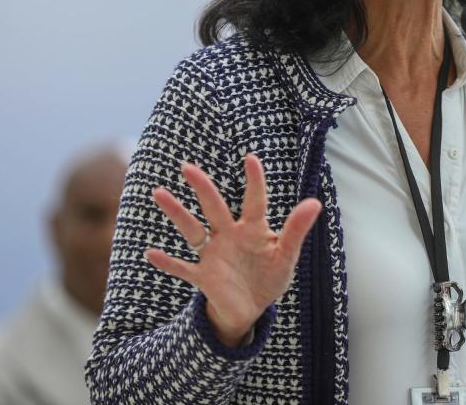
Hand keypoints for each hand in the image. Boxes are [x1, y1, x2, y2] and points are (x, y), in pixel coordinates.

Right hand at [144, 154, 321, 345]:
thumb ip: (296, 230)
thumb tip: (315, 202)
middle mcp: (229, 236)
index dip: (254, 181)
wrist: (251, 308)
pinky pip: (183, 269)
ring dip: (177, 214)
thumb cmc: (270, 276)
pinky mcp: (204, 277)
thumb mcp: (287, 256)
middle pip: (214, 208)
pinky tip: (150, 253)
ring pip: (192, 230)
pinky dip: (168, 263)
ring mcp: (213, 255)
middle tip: (187, 167)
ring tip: (159, 193)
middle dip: (202, 188)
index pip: (254, 201)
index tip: (251, 158)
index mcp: (253, 230)